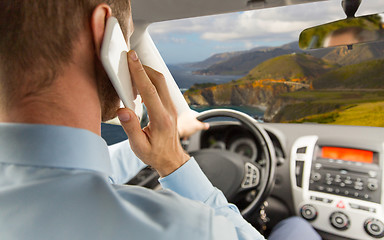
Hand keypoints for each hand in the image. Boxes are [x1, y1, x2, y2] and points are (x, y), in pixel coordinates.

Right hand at [117, 50, 189, 176]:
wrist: (171, 159)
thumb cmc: (154, 154)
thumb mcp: (139, 146)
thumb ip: (131, 128)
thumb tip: (122, 110)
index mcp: (161, 119)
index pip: (149, 91)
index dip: (139, 72)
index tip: (132, 58)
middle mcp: (169, 110)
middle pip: (158, 80)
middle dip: (143, 67)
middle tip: (129, 59)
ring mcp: (171, 107)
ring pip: (161, 82)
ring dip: (147, 73)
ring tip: (131, 72)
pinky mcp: (170, 106)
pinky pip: (161, 88)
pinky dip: (150, 81)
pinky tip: (139, 86)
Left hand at [177, 110, 208, 137]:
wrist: (175, 132)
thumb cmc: (185, 128)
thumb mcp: (198, 126)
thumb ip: (204, 125)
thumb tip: (207, 125)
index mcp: (191, 112)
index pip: (200, 116)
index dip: (201, 123)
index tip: (200, 127)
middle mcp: (186, 114)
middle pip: (195, 121)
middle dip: (195, 128)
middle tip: (193, 131)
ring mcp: (182, 118)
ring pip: (190, 125)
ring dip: (190, 130)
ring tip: (188, 133)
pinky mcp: (178, 123)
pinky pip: (185, 127)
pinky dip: (186, 131)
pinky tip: (185, 135)